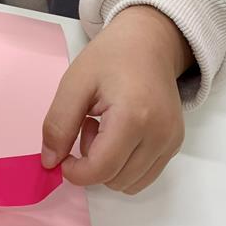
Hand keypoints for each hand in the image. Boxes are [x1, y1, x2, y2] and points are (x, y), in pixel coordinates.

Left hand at [41, 6, 191, 193]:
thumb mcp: (74, 83)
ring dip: (109, 166)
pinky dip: (125, 165)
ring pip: (130, 184)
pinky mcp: (174, 144)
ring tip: (104, 129)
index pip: (101, 169)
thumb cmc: (110, 57)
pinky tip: (119, 135)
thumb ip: (58, 124)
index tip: (62, 154)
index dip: (74, 171)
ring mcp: (171, 141)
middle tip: (87, 126)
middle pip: (115, 180)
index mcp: (133, 116)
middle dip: (91, 163)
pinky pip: (144, 175)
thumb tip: (50, 163)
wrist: (149, 42)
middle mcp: (159, 134)